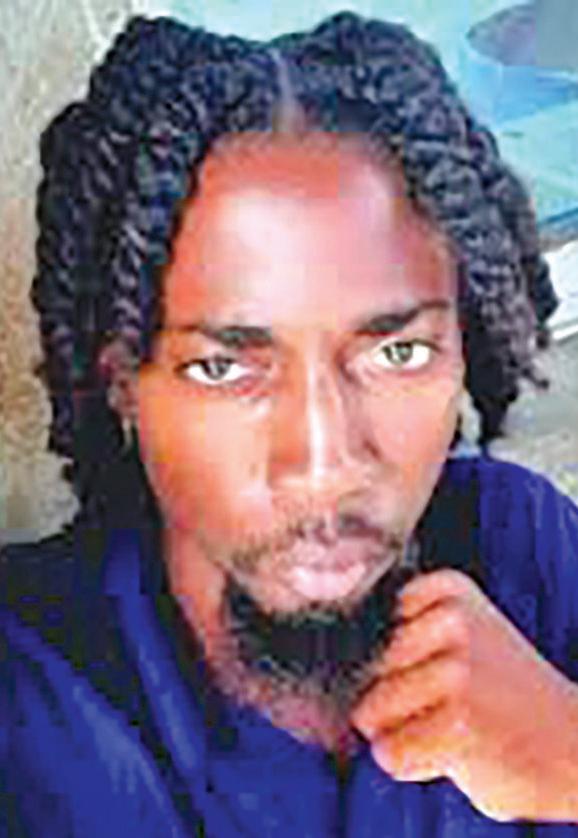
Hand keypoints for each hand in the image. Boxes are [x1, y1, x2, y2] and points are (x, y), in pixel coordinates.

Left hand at [350, 569, 577, 822]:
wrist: (571, 742)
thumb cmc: (500, 693)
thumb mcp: (464, 633)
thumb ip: (408, 629)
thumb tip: (329, 658)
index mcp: (450, 590)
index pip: (365, 627)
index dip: (391, 661)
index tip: (432, 666)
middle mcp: (452, 622)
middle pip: (363, 673)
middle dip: (393, 701)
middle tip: (449, 706)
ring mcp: (455, 671)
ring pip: (369, 714)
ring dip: (401, 734)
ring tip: (450, 727)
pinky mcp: (457, 725)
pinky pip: (390, 754)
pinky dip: (413, 765)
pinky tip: (454, 752)